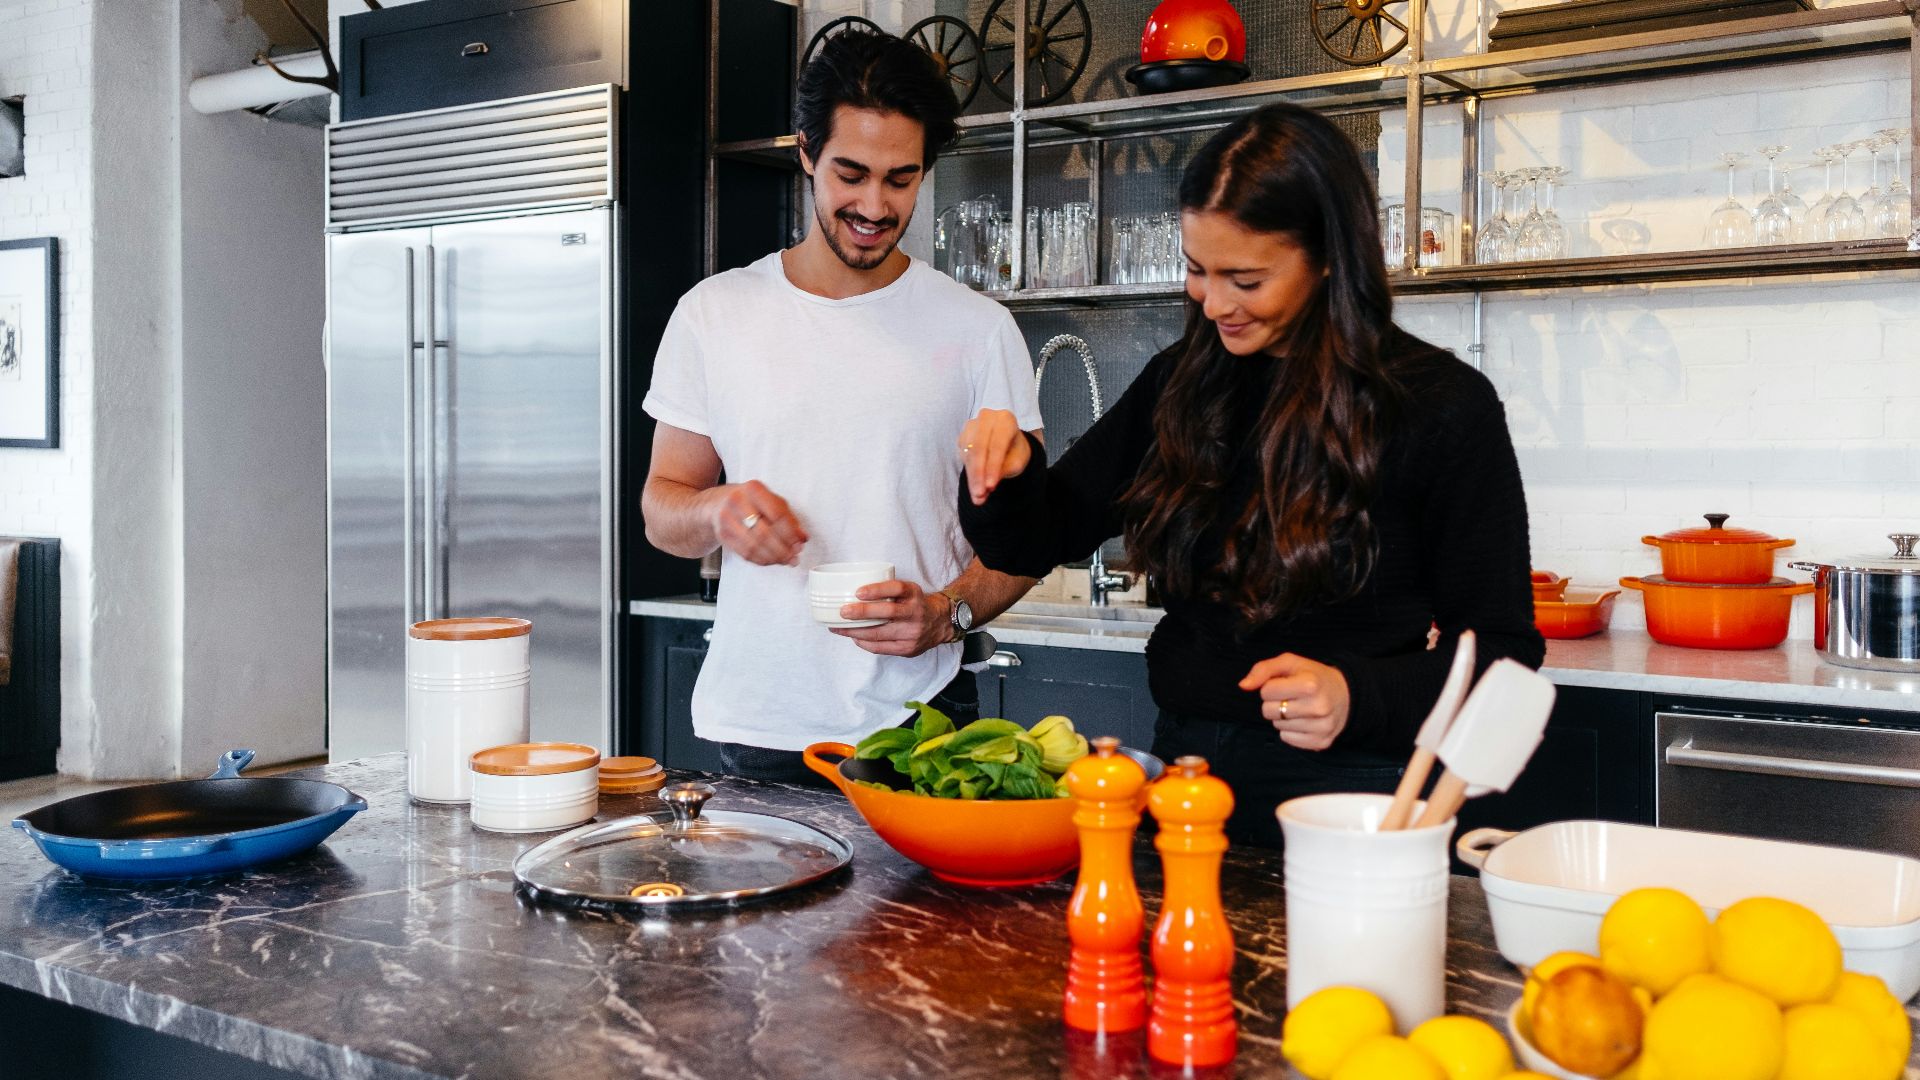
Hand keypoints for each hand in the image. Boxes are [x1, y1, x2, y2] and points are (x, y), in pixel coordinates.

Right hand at [709, 480, 806, 565]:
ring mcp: (727, 519)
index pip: (777, 515)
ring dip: (773, 557)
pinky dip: (761, 560)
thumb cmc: (749, 501)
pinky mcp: (722, 535)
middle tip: (794, 557)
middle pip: (765, 533)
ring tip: (785, 560)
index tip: (800, 543)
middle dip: (783, 549)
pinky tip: (771, 560)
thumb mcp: (769, 500)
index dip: (791, 533)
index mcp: (754, 489)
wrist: (716, 504)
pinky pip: (745, 553)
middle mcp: (738, 502)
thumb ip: (788, 517)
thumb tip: (802, 537)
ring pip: (754, 546)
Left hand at [830, 580, 952, 656]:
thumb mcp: (908, 591)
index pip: (896, 588)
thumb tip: (852, 592)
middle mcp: (915, 613)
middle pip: (887, 612)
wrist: (939, 623)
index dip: (877, 590)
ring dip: (855, 631)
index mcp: (914, 594)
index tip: (858, 592)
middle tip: (843, 612)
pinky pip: (881, 648)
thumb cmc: (915, 604)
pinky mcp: (907, 649)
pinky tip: (854, 637)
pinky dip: (864, 643)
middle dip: (862, 613)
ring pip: (879, 634)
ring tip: (838, 628)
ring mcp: (912, 633)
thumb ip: (888, 591)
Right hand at [957, 409, 1031, 505]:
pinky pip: (963, 457)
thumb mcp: (1015, 462)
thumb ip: (1001, 472)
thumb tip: (983, 491)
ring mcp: (972, 426)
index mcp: (1005, 419)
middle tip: (980, 495)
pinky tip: (975, 487)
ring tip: (979, 496)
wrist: (1008, 445)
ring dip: (972, 477)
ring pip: (968, 454)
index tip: (991, 487)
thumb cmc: (1015, 451)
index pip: (997, 444)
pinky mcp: (963, 437)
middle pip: (978, 448)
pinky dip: (969, 474)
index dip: (993, 467)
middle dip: (978, 474)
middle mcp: (986, 418)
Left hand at [1239, 653, 1351, 750]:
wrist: (1345, 695)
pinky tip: (1303, 720)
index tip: (1285, 684)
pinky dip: (1290, 730)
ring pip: (1277, 726)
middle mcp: (1318, 707)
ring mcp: (1321, 727)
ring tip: (1299, 707)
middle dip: (1274, 703)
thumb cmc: (1313, 676)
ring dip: (1282, 717)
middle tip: (1291, 697)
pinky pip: (1287, 739)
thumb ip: (1263, 669)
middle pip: (1269, 711)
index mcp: (1310, 684)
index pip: (1266, 691)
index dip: (1270, 686)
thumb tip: (1243, 686)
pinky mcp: (1321, 742)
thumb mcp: (1290, 663)